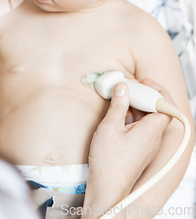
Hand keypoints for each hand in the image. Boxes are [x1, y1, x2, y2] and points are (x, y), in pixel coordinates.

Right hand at [83, 80, 171, 215]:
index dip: (157, 92)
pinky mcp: (138, 150)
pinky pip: (140, 128)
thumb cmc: (110, 163)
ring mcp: (146, 145)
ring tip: (120, 97)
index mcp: (151, 131)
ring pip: (146, 119)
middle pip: (155, 110)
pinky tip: (117, 113)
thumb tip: (123, 88)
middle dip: (143, 96)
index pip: (165, 106)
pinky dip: (130, 117)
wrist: (107, 190)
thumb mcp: (110, 127)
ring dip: (135, 106)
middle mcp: (153, 138)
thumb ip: (118, 105)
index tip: (144, 83)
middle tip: (129, 87)